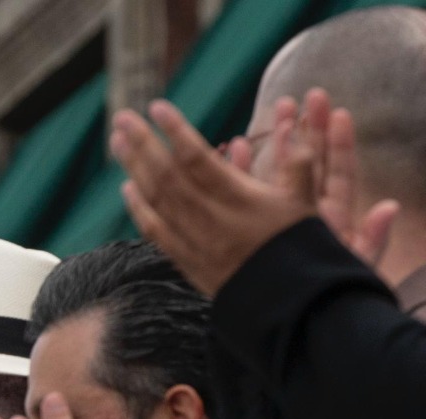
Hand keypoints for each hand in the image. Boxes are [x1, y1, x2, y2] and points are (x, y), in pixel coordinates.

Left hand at [112, 100, 313, 296]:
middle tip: (123, 117)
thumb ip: (299, 164)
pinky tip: (127, 188)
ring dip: (134, 169)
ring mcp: (195, 242)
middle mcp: (210, 220)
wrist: (288, 305)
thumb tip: (294, 125)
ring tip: (118, 142)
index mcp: (239, 200)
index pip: (197, 159)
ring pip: (156, 201)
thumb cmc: (301, 250)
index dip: (176, 131)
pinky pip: (156, 233)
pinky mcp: (187, 262)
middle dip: (143, 144)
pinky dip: (139, 209)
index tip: (157, 107)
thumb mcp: (307, 204)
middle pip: (166, 177)